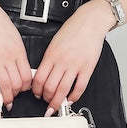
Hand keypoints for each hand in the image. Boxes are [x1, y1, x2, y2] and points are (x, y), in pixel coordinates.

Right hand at [0, 0, 33, 108]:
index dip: (27, 87)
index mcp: (19, 51)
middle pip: (18, 83)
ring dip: (6, 97)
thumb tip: (23, 69)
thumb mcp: (15, 38)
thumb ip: (19, 54)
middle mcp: (8, 57)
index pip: (28, 76)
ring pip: (5, 85)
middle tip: (14, 97)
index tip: (25, 90)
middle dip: (17, 94)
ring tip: (5, 101)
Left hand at [31, 0, 110, 114]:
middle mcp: (62, 61)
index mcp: (51, 55)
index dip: (36, 91)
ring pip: (63, 90)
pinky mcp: (87, 68)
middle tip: (46, 102)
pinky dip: (74, 97)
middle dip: (46, 99)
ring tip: (56, 105)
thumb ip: (49, 59)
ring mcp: (75, 65)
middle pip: (49, 87)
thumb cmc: (72, 30)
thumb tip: (42, 76)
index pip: (39, 78)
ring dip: (58, 102)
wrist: (90, 22)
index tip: (36, 94)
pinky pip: (80, 87)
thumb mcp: (54, 43)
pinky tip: (71, 99)